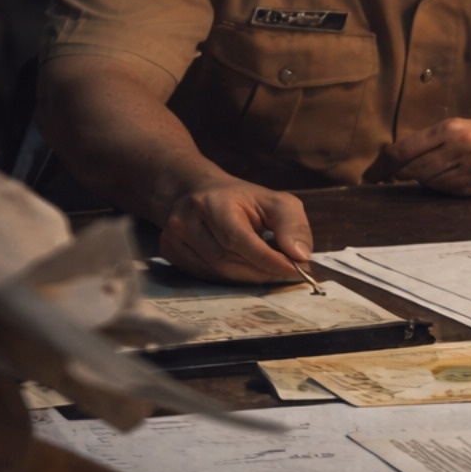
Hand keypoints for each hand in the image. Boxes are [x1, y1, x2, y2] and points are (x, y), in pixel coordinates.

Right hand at [159, 183, 313, 284]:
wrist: (199, 192)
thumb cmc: (243, 200)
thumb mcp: (275, 202)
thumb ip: (292, 225)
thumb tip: (301, 257)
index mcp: (211, 203)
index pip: (239, 240)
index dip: (268, 260)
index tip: (296, 271)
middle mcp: (185, 220)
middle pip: (228, 261)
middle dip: (262, 271)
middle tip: (287, 273)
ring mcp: (173, 238)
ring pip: (217, 273)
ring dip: (248, 278)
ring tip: (267, 270)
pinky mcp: (169, 252)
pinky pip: (205, 277)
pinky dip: (230, 278)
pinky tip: (243, 269)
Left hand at [376, 118, 470, 195]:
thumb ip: (438, 144)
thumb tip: (400, 163)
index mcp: (452, 127)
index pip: (403, 150)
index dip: (381, 167)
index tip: (369, 178)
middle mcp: (460, 143)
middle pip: (413, 171)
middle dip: (404, 180)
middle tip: (397, 183)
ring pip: (433, 185)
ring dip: (432, 186)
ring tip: (448, 178)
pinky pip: (454, 195)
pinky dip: (451, 194)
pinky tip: (463, 185)